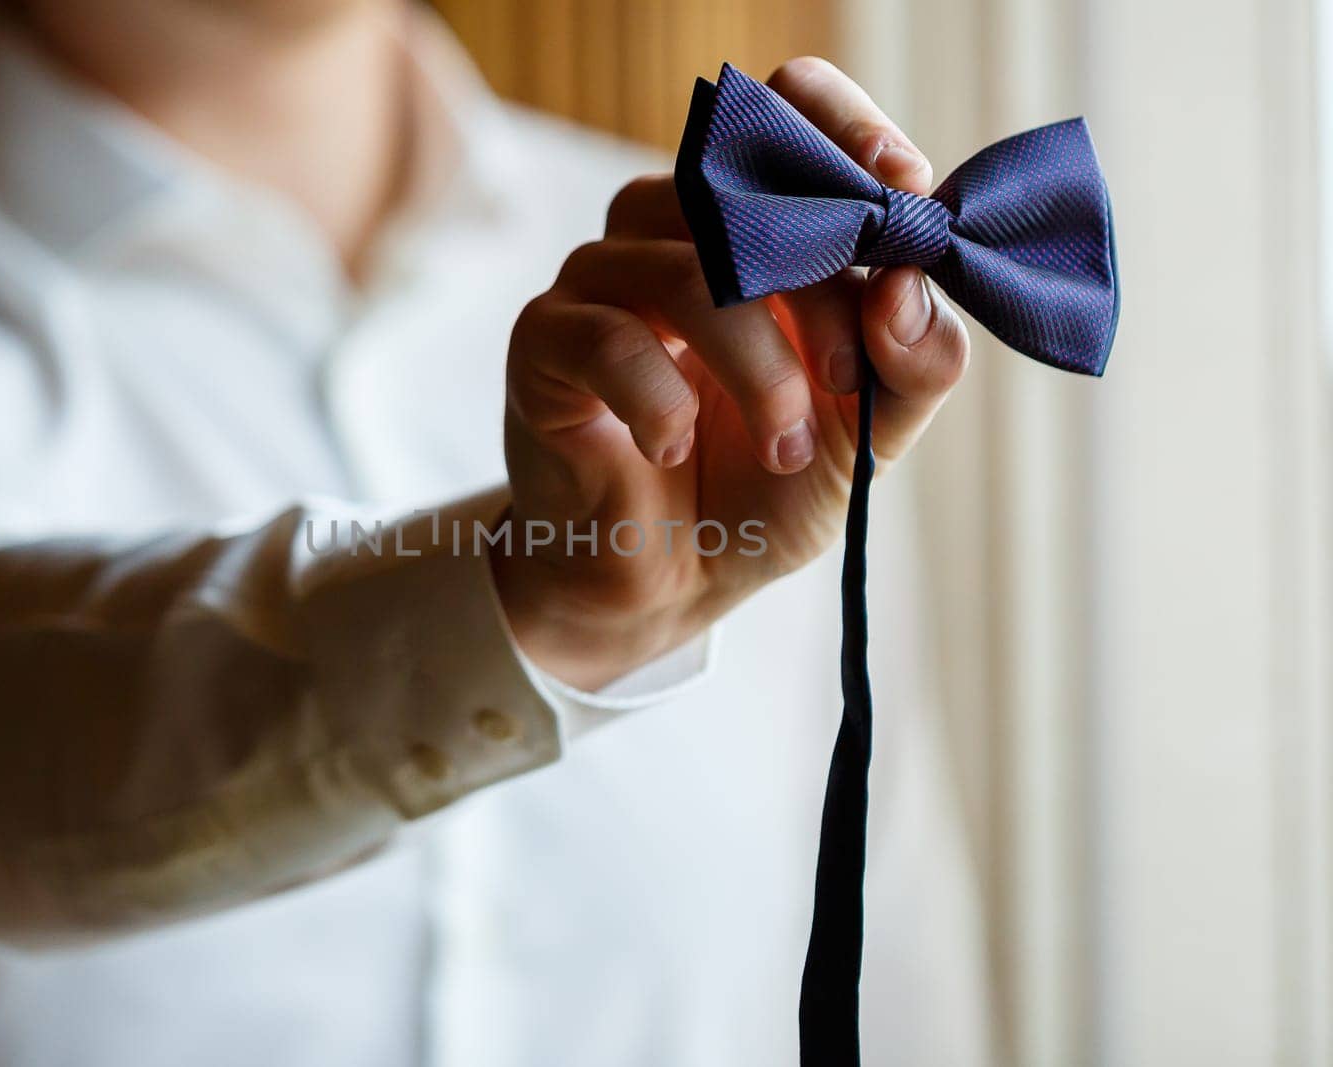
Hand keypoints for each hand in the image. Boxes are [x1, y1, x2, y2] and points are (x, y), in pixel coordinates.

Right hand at [494, 58, 969, 689]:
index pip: (785, 108)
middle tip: (849, 377)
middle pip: (742, 190)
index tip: (908, 195)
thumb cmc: (762, 489)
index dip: (847, 131)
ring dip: (754, 362)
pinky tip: (674, 450)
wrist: (670, 582)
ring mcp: (602, 282)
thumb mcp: (868, 433)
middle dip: (821, 288)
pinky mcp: (544, 343)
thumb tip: (907, 287)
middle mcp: (673, 233)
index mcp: (755, 229)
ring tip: (782, 445)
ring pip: (681, 267)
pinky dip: (659, 400)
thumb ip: (913, 365)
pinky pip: (604, 338)